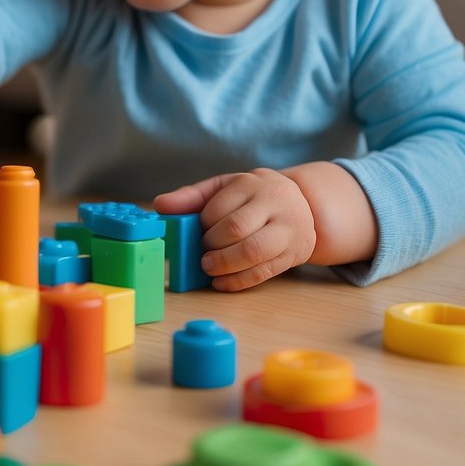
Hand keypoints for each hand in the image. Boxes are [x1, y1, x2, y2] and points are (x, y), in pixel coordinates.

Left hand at [154, 168, 315, 291]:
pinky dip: (237, 281)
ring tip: (208, 268)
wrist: (304, 205)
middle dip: (212, 246)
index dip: (202, 226)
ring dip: (224, 265)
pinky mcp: (294, 254)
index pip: (218, 209)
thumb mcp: (225, 187)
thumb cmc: (253, 196)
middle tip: (202, 253)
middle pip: (235, 229)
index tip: (197, 232)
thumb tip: (160, 205)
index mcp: (252, 183)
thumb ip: (192, 195)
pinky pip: (264, 273)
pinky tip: (221, 282)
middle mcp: (274, 203)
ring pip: (253, 251)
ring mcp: (289, 229)